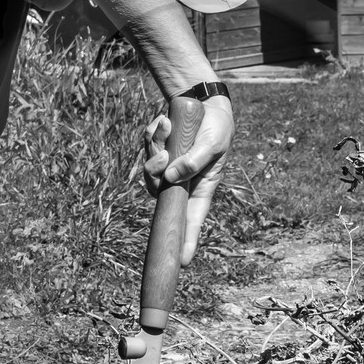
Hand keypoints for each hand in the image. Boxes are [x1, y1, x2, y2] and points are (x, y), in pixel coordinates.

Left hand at [144, 94, 233, 264]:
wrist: (205, 102)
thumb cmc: (217, 128)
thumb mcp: (212, 144)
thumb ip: (193, 161)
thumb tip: (170, 177)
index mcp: (200, 187)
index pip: (191, 219)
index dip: (186, 240)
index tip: (182, 260)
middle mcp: (181, 181)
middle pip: (158, 191)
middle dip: (154, 172)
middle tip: (162, 155)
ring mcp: (167, 166)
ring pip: (148, 167)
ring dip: (154, 144)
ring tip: (167, 123)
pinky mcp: (158, 149)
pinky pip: (146, 146)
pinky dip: (152, 132)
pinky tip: (164, 119)